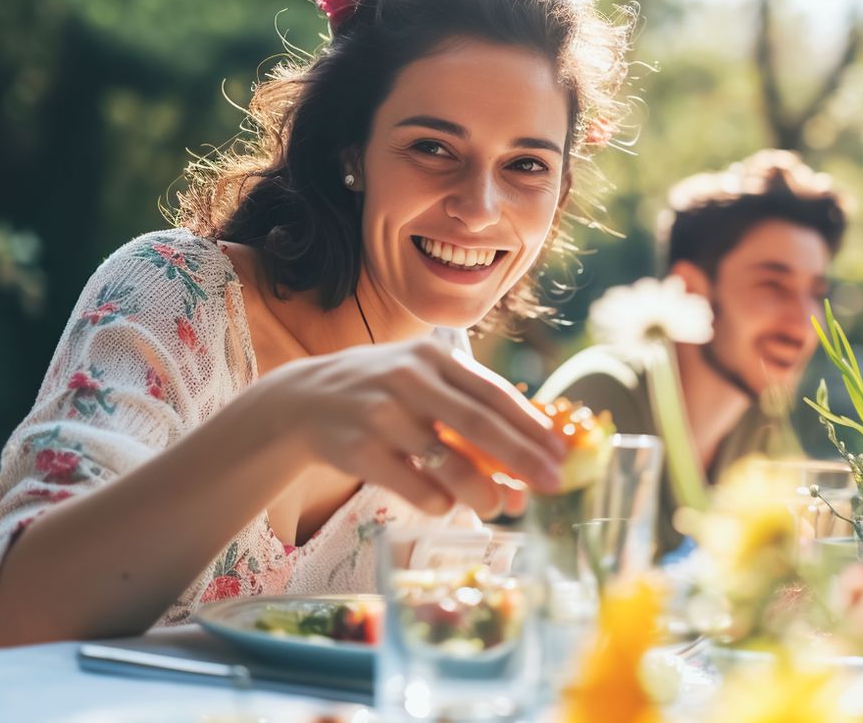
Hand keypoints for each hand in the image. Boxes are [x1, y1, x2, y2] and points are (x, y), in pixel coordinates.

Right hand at [261, 339, 563, 518]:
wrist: (303, 401)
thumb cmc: (381, 393)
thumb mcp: (421, 380)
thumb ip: (467, 410)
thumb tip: (524, 464)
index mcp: (433, 357)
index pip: (494, 393)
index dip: (531, 426)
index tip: (559, 454)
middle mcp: (409, 379)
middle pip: (479, 424)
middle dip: (521, 458)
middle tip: (550, 484)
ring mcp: (380, 413)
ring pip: (446, 460)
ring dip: (482, 490)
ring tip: (501, 507)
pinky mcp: (357, 449)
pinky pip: (412, 484)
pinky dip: (438, 501)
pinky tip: (447, 506)